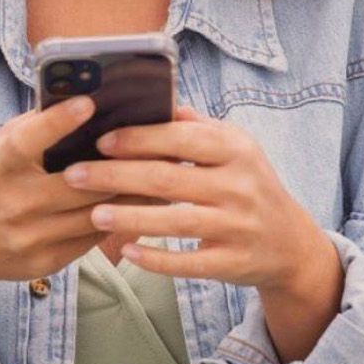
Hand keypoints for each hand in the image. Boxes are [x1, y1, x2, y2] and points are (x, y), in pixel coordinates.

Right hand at [0, 92, 157, 289]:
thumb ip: (34, 129)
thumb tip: (86, 101)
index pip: (29, 140)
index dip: (58, 121)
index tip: (89, 103)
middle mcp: (13, 202)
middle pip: (81, 182)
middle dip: (126, 165)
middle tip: (165, 147)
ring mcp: (29, 236)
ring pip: (98, 213)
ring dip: (137, 196)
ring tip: (169, 177)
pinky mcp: (45, 261)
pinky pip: (94, 238)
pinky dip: (121, 219)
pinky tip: (147, 207)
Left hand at [60, 102, 332, 291]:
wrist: (290, 243)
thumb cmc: (250, 186)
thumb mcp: (237, 149)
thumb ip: (198, 127)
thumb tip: (157, 101)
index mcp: (237, 151)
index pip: (182, 139)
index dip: (139, 139)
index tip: (100, 140)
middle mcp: (240, 186)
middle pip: (169, 179)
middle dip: (116, 176)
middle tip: (74, 175)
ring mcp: (238, 226)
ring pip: (175, 221)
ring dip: (129, 217)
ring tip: (93, 214)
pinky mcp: (233, 262)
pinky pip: (188, 262)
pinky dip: (156, 258)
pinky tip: (126, 252)